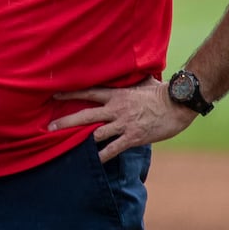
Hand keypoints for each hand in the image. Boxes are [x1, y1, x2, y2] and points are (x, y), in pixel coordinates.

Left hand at [48, 78, 193, 161]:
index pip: (87, 92)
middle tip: (49, 128)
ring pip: (95, 133)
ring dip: (79, 141)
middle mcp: (115, 109)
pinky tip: (92, 162)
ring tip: (64, 146)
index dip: (69, 93)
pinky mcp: (132, 137)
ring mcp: (123, 124)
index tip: (53, 94)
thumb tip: (128, 68)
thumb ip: (130, 79)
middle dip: (66, 122)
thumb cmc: (161, 92)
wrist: (178, 104)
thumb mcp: (142, 81)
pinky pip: (112, 149)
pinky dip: (101, 156)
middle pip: (84, 115)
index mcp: (116, 94)